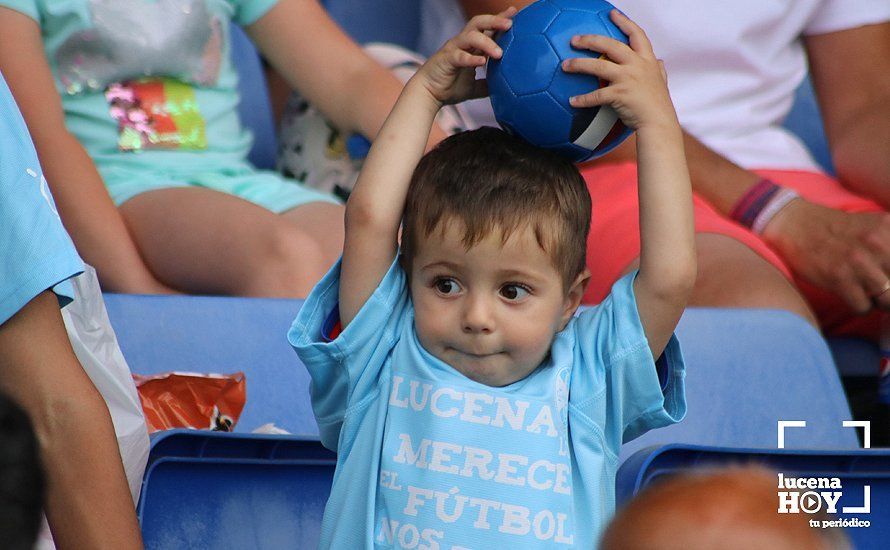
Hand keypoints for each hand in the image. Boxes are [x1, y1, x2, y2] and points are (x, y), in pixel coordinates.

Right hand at [416, 8, 515, 104]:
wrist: (428, 94)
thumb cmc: (449, 87)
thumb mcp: (474, 87)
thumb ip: (487, 85)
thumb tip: (503, 90)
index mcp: (470, 46)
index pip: (487, 28)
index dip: (500, 18)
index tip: (514, 13)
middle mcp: (462, 43)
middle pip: (479, 23)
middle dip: (494, 21)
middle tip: (510, 24)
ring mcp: (453, 49)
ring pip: (470, 36)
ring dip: (486, 43)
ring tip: (499, 53)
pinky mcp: (446, 59)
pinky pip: (460, 56)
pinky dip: (471, 58)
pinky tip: (482, 62)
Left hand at [562, 10, 675, 130]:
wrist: (659, 123)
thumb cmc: (659, 104)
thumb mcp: (662, 82)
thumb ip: (659, 70)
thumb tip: (660, 62)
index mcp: (647, 60)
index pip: (637, 35)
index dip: (624, 22)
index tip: (612, 13)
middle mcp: (637, 66)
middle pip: (611, 45)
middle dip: (591, 39)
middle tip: (574, 39)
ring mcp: (628, 79)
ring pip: (598, 66)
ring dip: (579, 65)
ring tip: (565, 65)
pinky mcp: (619, 94)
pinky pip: (596, 95)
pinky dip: (583, 99)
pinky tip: (572, 101)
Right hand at [762, 198, 889, 312]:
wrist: (794, 223)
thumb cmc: (835, 229)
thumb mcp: (875, 225)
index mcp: (889, 228)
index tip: (888, 277)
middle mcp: (878, 243)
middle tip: (880, 288)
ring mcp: (858, 261)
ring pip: (888, 300)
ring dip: (879, 301)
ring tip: (866, 291)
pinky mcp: (838, 277)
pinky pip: (863, 307)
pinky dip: (858, 305)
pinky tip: (849, 293)